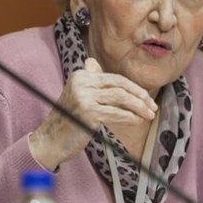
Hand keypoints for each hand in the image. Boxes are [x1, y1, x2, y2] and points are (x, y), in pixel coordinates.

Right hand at [29, 57, 156, 169]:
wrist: (49, 140)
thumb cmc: (68, 120)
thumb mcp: (76, 94)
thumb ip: (87, 79)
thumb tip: (93, 62)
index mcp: (81, 75)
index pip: (115, 78)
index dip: (133, 88)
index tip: (146, 98)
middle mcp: (82, 82)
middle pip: (120, 85)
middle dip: (140, 96)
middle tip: (152, 106)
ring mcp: (85, 97)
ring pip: (121, 98)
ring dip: (139, 107)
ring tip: (149, 115)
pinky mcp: (88, 112)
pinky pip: (116, 113)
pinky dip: (130, 117)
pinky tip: (137, 121)